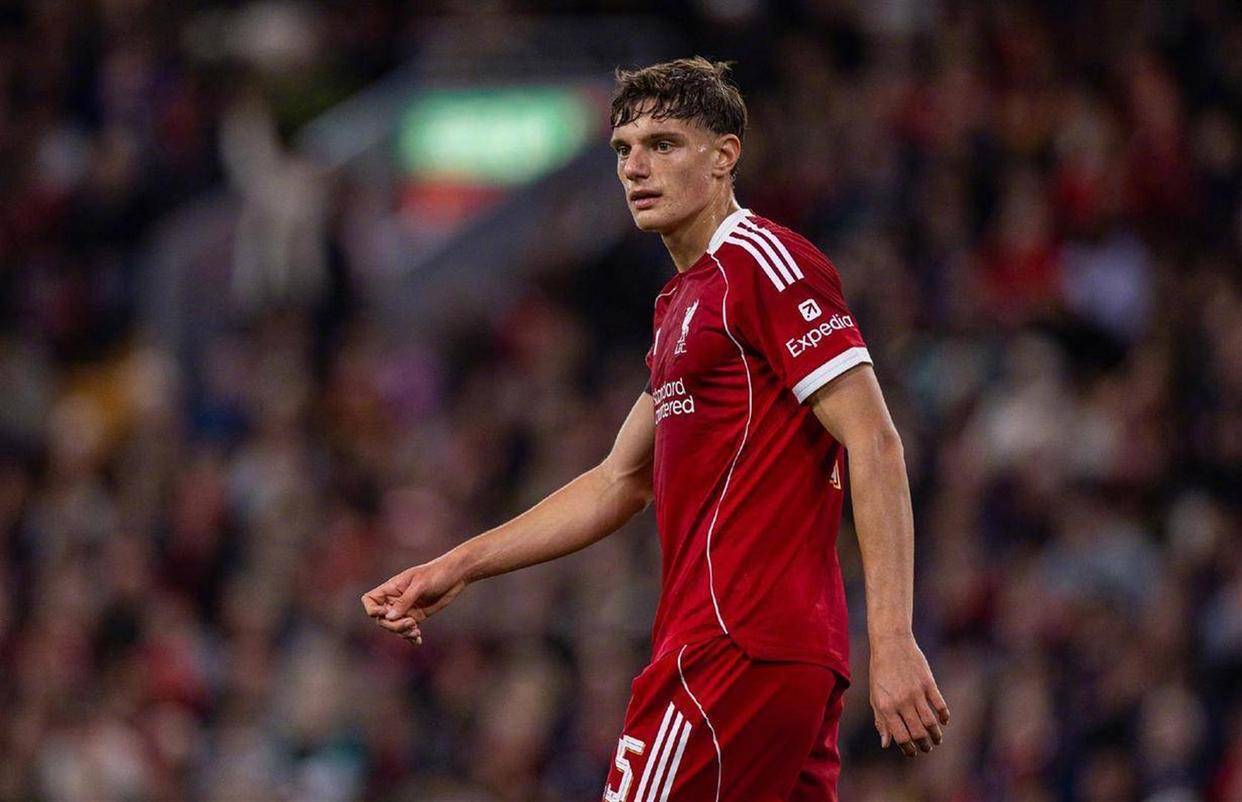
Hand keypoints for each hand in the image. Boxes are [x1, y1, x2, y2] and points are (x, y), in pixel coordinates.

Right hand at [360, 559, 466, 645]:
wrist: (456, 575)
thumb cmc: (437, 573)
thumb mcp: (420, 585)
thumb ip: (404, 601)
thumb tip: (388, 617)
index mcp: (392, 588)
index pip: (370, 600)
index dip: (373, 610)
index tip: (386, 612)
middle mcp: (395, 599)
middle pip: (382, 619)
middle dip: (394, 625)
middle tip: (411, 623)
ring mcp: (406, 609)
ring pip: (394, 627)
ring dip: (403, 633)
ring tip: (416, 632)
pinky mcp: (417, 616)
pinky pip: (408, 630)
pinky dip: (411, 638)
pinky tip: (418, 641)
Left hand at [869, 632, 949, 756]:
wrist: (891, 643)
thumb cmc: (880, 671)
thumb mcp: (875, 696)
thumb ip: (881, 720)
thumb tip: (886, 744)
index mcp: (886, 706)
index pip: (900, 736)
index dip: (908, 749)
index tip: (912, 752)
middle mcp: (902, 702)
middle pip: (918, 732)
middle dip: (924, 745)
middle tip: (926, 748)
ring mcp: (916, 693)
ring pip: (931, 722)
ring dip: (936, 735)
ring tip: (936, 740)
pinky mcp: (929, 683)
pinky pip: (940, 705)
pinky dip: (944, 716)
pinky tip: (944, 721)